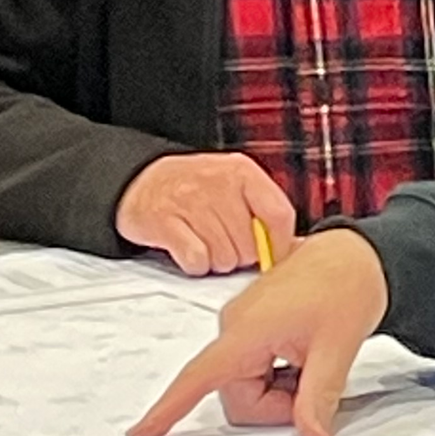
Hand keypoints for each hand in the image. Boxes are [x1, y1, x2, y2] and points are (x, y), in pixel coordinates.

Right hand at [115, 153, 296, 275]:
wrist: (141, 180)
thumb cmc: (196, 188)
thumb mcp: (236, 185)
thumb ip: (265, 210)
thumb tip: (293, 247)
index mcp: (242, 171)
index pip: (279, 214)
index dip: (281, 244)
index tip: (274, 255)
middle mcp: (218, 183)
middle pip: (251, 244)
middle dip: (242, 254)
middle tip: (226, 243)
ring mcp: (189, 201)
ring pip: (225, 257)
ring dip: (217, 260)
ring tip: (206, 243)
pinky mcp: (163, 221)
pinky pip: (196, 260)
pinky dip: (195, 264)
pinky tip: (190, 249)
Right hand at [126, 228, 388, 435]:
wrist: (360, 254)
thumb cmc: (348, 284)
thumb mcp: (338, 347)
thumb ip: (319, 397)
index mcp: (246, 330)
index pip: (197, 378)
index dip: (168, 411)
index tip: (141, 434)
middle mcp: (235, 326)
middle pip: (238, 395)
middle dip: (275, 405)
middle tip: (316, 384)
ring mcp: (243, 325)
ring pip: (248, 385)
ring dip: (280, 388)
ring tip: (314, 360)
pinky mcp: (254, 326)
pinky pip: (255, 368)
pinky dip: (280, 373)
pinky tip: (306, 354)